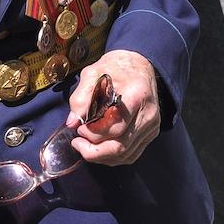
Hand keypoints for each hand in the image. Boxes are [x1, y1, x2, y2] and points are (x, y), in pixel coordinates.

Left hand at [67, 50, 159, 165]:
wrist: (140, 66)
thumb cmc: (116, 68)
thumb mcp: (93, 73)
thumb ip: (81, 97)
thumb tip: (72, 122)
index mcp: (136, 95)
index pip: (115, 127)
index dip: (93, 133)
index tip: (79, 128)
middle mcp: (148, 114)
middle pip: (120, 146)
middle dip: (93, 151)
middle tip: (78, 142)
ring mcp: (151, 126)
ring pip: (124, 155)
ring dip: (101, 156)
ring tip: (85, 145)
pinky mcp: (150, 134)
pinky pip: (130, 155)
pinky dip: (111, 157)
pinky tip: (99, 148)